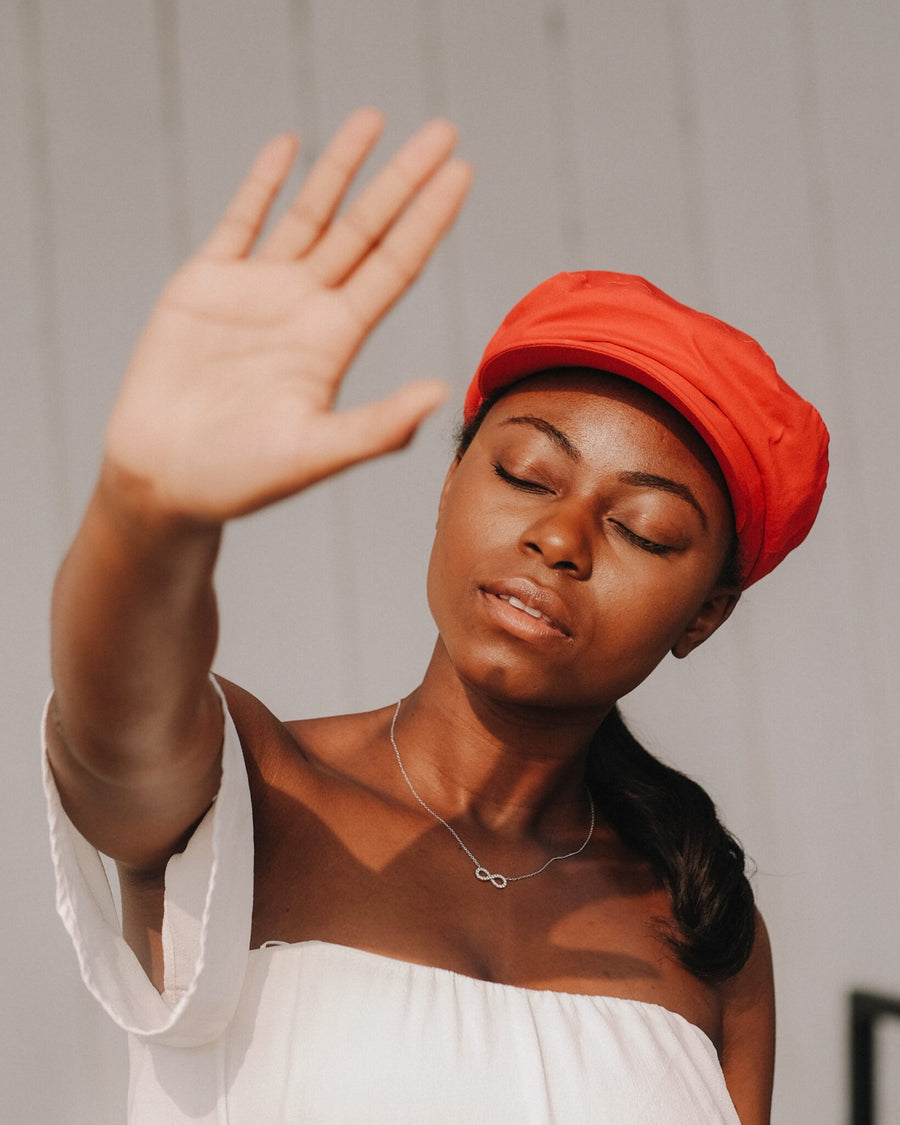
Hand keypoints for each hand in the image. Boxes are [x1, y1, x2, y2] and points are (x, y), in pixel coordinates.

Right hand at [104, 109, 471, 520]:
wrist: (162, 477)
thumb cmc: (239, 478)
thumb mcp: (313, 454)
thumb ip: (374, 426)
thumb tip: (437, 393)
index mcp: (334, 342)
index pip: (394, 267)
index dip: (427, 221)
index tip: (462, 174)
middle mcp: (305, 309)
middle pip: (364, 230)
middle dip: (402, 180)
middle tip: (442, 130)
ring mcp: (257, 292)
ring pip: (309, 215)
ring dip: (340, 168)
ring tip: (374, 118)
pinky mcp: (205, 285)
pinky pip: (239, 222)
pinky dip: (262, 184)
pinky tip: (287, 145)